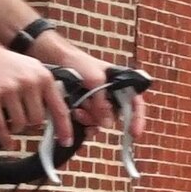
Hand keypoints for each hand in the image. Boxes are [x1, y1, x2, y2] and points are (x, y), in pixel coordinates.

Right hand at [0, 38, 63, 150]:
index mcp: (42, 77)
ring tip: (10, 121)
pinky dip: (4, 137)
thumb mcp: (30, 67)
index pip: (59, 108)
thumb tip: (54, 111)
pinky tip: (6, 142)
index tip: (65, 141)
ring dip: (16, 128)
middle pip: (37, 120)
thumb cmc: (2, 60)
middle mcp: (29, 83)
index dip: (63, 128)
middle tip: (23, 121)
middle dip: (30, 125)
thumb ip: (43, 86)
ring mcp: (9, 89)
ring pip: (20, 123)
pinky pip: (0, 124)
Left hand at [20, 30, 124, 144]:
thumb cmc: (78, 62)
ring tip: (76, 111)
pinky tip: (73, 116)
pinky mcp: (80, 107)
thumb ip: (103, 102)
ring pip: (98, 121)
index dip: (138, 119)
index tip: (134, 133)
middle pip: (113, 116)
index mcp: (120, 85)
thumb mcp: (96, 80)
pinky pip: (85, 122)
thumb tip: (107, 124)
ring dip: (88, 120)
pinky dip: (81, 122)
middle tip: (85, 111)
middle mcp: (109, 95)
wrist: (52, 58)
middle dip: (101, 117)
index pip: (135, 104)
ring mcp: (94, 102)